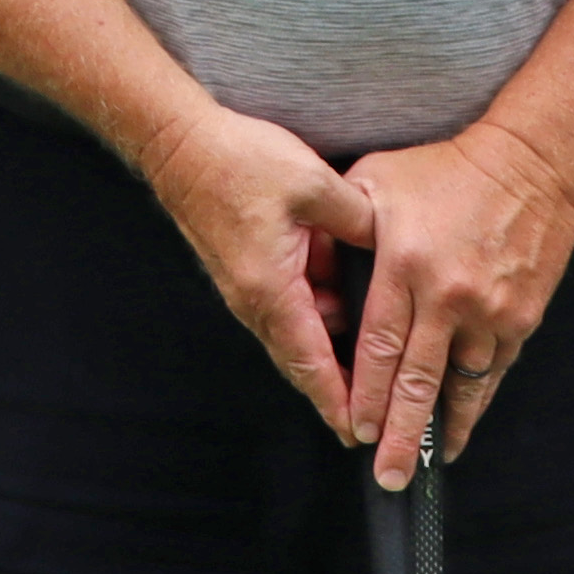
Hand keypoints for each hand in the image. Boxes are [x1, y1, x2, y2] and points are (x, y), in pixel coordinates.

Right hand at [132, 97, 379, 429]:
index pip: (312, 361)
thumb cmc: (237, 161)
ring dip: (332, 339)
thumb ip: (360, 220)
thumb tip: (392, 243)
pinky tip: (345, 287)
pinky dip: (319, 308)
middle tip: (377, 409)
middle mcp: (255, 299)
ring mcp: (247, 288)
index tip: (358, 430)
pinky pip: (290, 304)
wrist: (180, 143)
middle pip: (304, 359)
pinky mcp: (246, 271)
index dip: (338, 399)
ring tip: (375, 346)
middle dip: (339, 387)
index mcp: (271, 288)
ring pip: (300, 330)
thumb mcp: (315, 184)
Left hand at [336, 123, 573, 484]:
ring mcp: (490, 309)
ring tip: (426, 462)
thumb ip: (342, 226)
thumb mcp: (377, 181)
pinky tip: (462, 425)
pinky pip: (493, 370)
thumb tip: (315, 265)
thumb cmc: (448, 168)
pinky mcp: (522, 315)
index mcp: (405, 264)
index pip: (378, 347)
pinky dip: (476, 402)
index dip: (365, 395)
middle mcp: (448, 294)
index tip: (355, 428)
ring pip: (461, 385)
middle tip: (388, 475)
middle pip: (417, 380)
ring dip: (442, 428)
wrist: (533, 159)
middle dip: (400, 434)